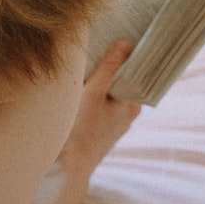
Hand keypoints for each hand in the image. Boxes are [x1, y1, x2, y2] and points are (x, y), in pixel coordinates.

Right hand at [59, 41, 140, 177]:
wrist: (67, 167)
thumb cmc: (81, 130)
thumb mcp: (94, 92)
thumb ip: (109, 67)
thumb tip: (126, 43)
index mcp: (132, 104)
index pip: (137, 72)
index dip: (130, 55)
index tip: (124, 35)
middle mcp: (127, 113)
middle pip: (123, 80)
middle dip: (114, 64)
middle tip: (105, 42)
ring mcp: (114, 121)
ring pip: (111, 91)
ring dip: (102, 78)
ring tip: (91, 59)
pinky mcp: (100, 127)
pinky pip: (102, 102)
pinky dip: (95, 91)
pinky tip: (83, 83)